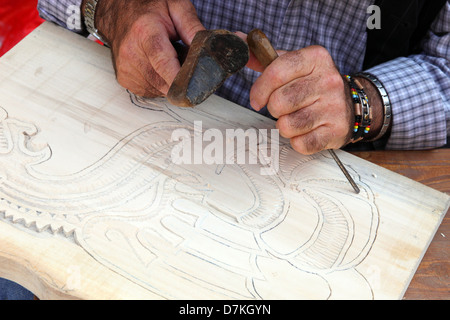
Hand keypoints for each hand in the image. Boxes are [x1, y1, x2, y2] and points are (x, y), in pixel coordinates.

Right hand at [86, 0, 204, 96]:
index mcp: (145, 32)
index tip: (193, 90)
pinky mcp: (125, 79)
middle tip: (183, 58)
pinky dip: (160, 82)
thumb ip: (193, 28)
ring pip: (160, 89)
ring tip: (168, 58)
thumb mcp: (177, 7)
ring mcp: (126, 68)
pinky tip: (157, 66)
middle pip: (165, 81)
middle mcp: (131, 53)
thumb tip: (208, 51)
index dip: (179, 79)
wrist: (119, 12)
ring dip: (170, 80)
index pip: (164, 63)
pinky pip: (152, 91)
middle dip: (181, 77)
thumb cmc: (150, 9)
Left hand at [248, 45, 354, 154]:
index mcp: (315, 58)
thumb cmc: (312, 84)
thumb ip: (265, 58)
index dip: (259, 90)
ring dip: (284, 126)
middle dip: (274, 109)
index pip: (275, 72)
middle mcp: (328, 80)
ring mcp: (334, 107)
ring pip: (288, 125)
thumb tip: (238, 40)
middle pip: (279, 102)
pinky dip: (297, 141)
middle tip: (282, 108)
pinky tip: (305, 131)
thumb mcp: (294, 64)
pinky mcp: (336, 131)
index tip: (256, 100)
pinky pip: (302, 143)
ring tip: (294, 119)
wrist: (350, 104)